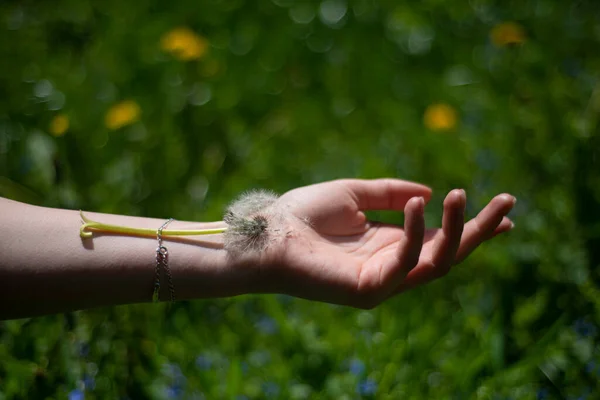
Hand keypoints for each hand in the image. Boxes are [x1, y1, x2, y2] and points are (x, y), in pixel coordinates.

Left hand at [260, 179, 514, 308]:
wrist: (266, 234)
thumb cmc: (302, 214)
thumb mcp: (354, 194)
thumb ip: (390, 194)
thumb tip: (429, 192)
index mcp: (388, 243)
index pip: (439, 238)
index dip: (471, 225)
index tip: (504, 209)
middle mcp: (390, 264)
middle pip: (448, 253)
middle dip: (479, 230)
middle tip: (508, 203)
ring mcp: (383, 281)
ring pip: (437, 262)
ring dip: (458, 231)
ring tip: (462, 195)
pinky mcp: (370, 289)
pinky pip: (406, 261)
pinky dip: (418, 233)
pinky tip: (423, 203)